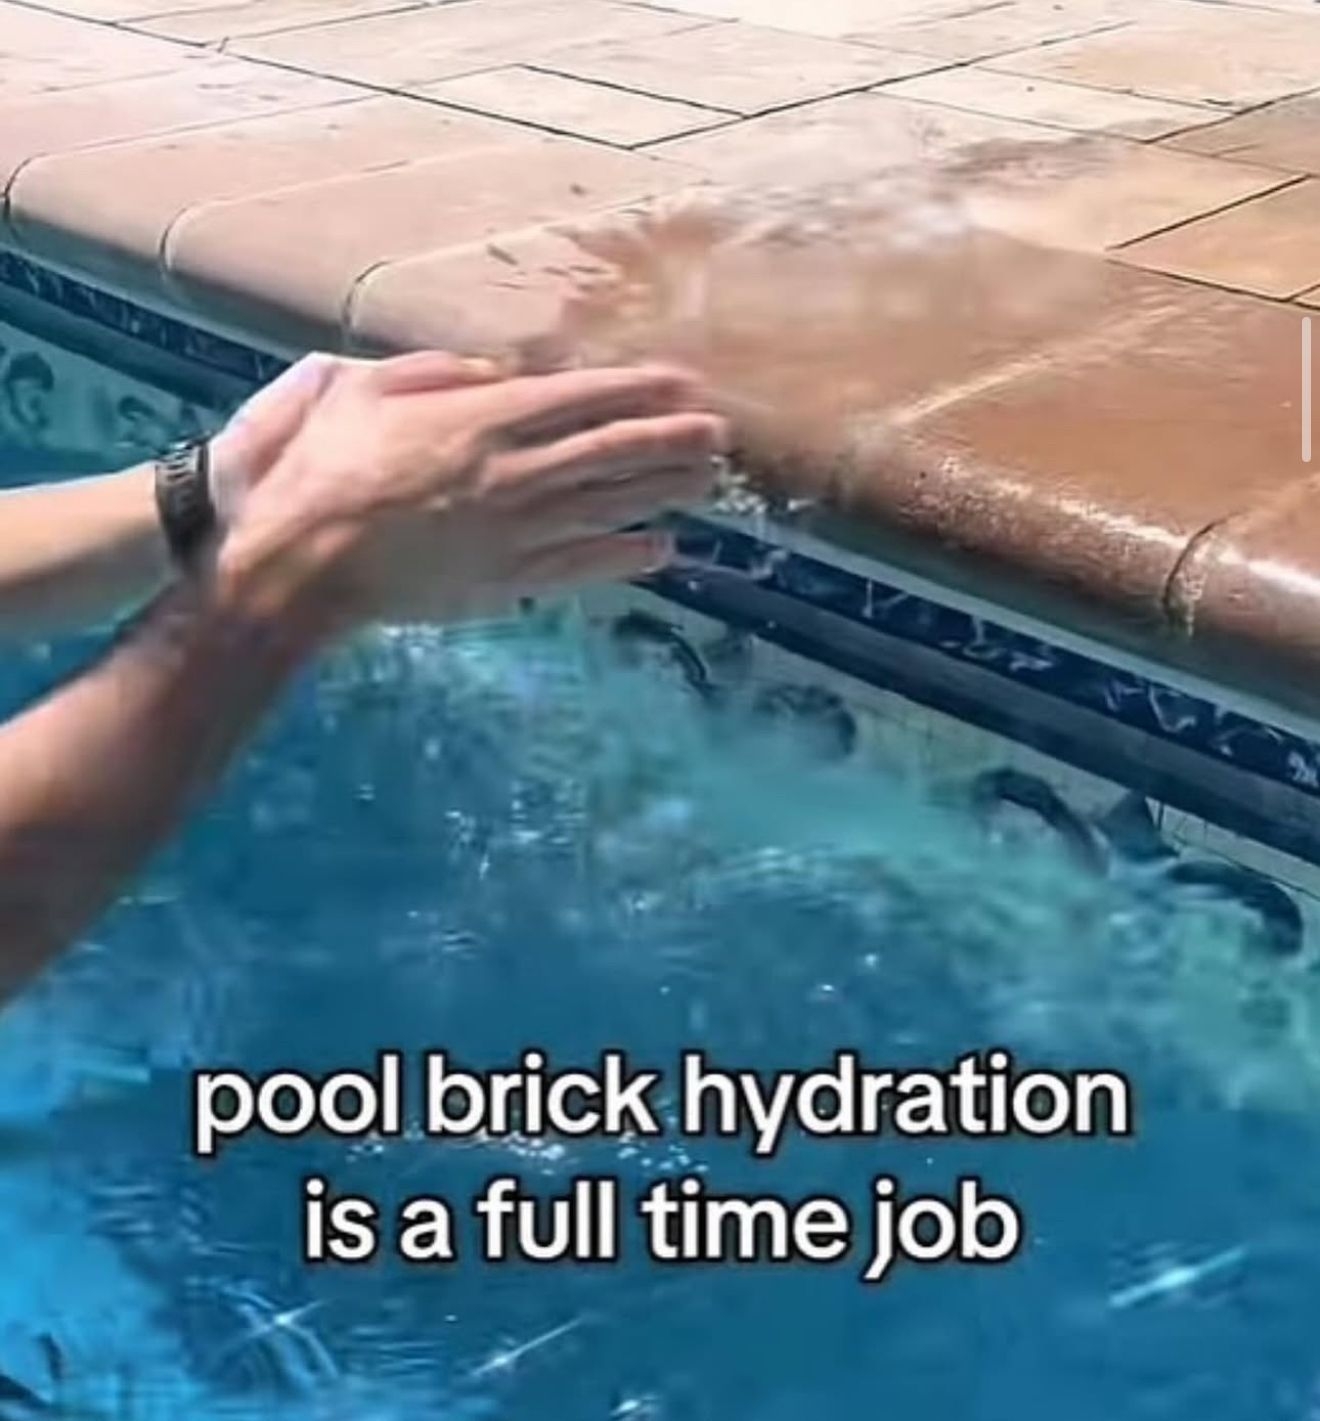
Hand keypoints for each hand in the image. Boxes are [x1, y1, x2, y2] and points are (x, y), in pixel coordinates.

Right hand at [212, 351, 726, 631]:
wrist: (300, 566)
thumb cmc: (321, 471)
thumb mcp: (361, 389)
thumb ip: (436, 374)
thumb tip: (497, 375)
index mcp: (480, 421)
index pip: (581, 399)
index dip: (640, 390)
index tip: (685, 383)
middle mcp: (512, 475)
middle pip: (613, 452)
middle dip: (673, 439)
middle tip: (719, 433)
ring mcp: (515, 534)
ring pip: (609, 507)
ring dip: (665, 491)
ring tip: (707, 479)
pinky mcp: (508, 582)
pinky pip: (583, 567)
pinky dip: (626, 557)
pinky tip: (662, 549)